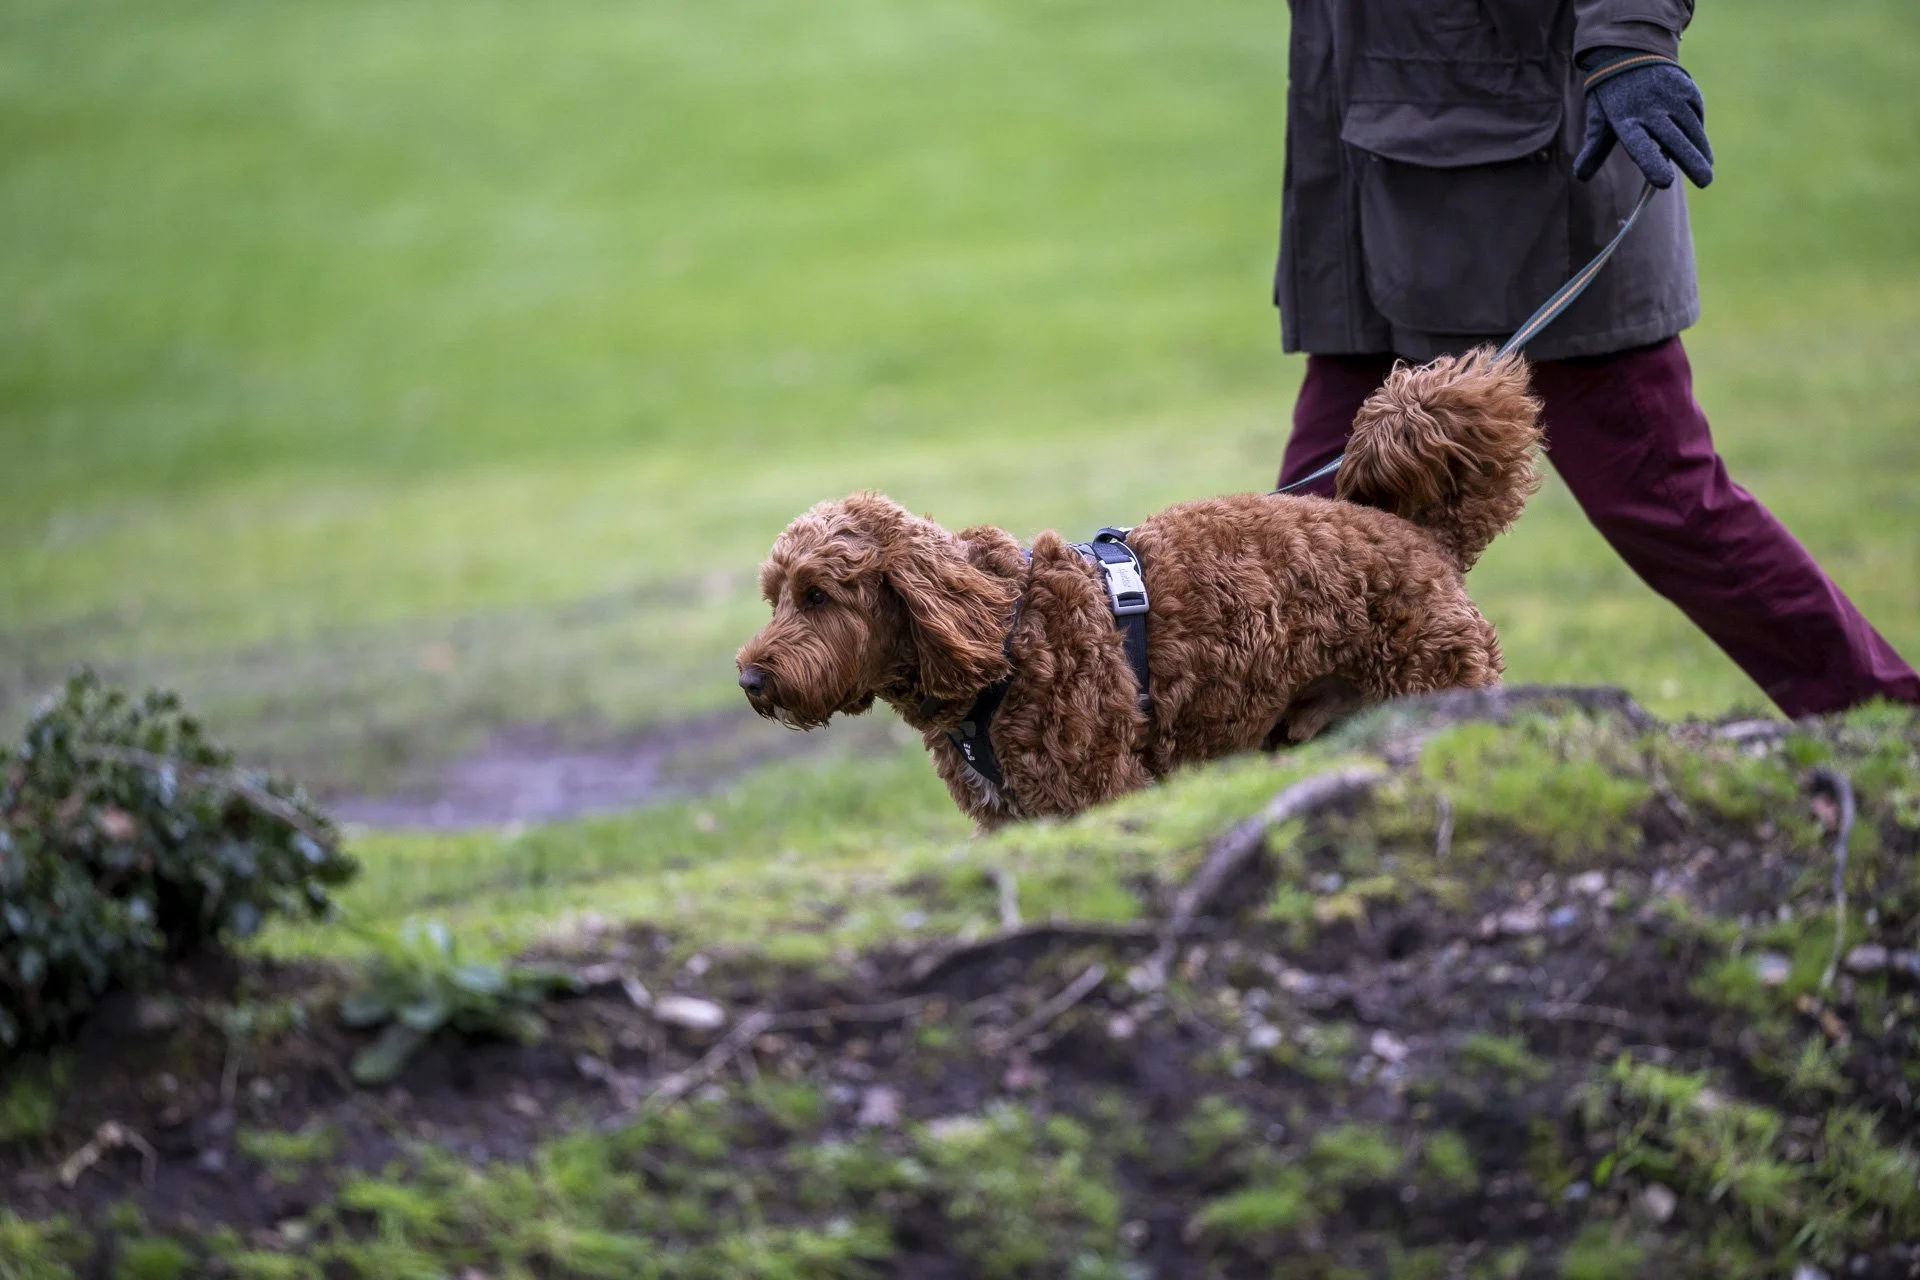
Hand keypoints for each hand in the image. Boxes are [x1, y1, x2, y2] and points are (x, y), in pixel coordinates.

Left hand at [1573, 50, 1712, 188]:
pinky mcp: (1686, 88)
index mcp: (1624, 119)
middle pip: (1673, 139)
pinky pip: (1696, 115)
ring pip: (1691, 127)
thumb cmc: (1611, 95)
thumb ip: (1594, 148)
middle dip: (1691, 160)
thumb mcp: (1598, 118)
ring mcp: (1671, 96)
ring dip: (1701, 149)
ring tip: (1707, 169)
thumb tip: (1581, 176)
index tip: (1665, 181)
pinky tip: (1701, 149)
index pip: (1639, 146)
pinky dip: (1699, 132)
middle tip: (1706, 181)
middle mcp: (1649, 108)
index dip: (1651, 163)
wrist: (1628, 51)